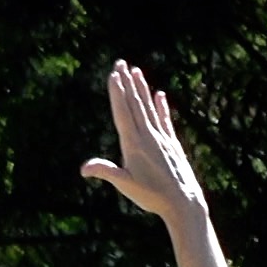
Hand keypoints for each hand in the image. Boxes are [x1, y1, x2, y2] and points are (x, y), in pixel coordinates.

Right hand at [80, 62, 209, 221]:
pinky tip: (160, 94)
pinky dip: (162, 107)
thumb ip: (105, 172)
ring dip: (142, 89)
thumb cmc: (152, 197)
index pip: (123, 112)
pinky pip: (165, 120)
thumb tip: (83, 169)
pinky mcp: (173, 144)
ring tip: (137, 71)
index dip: (118, 93)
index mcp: (134, 144)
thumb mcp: (125, 185)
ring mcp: (162, 139)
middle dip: (127, 83)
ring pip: (150, 108)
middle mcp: (149, 137)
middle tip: (121, 62)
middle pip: (135, 104)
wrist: (184, 203)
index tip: (114, 75)